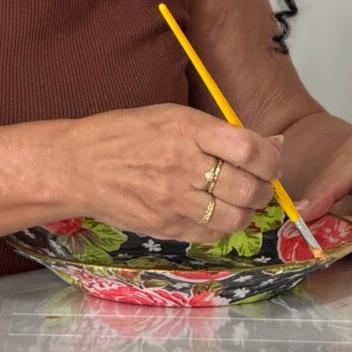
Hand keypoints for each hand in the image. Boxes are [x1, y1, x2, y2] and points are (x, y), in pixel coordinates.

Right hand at [68, 103, 282, 243]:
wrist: (78, 165)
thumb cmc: (125, 133)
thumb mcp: (171, 117)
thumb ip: (221, 132)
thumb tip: (273, 145)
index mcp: (187, 129)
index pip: (249, 150)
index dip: (270, 159)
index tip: (269, 160)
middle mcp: (183, 165)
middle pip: (248, 188)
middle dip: (263, 188)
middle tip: (257, 183)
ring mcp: (174, 201)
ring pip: (236, 218)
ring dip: (247, 211)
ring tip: (238, 200)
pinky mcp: (166, 228)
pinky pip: (212, 234)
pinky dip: (222, 226)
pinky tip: (213, 212)